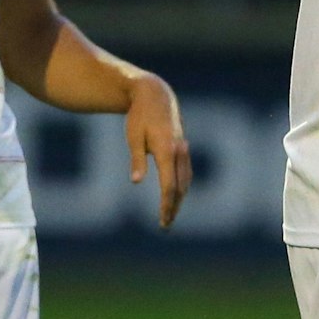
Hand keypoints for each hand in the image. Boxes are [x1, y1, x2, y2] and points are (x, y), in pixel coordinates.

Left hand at [125, 73, 192, 228]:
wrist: (155, 94)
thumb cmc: (139, 115)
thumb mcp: (133, 137)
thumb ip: (137, 160)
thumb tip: (136, 182)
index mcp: (166, 150)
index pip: (169, 185)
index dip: (166, 205)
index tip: (163, 220)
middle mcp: (179, 151)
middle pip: (181, 187)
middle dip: (174, 207)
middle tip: (166, 224)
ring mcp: (183, 149)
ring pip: (186, 180)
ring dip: (180, 198)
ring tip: (171, 213)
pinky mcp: (183, 147)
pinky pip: (186, 172)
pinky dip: (182, 186)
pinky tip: (176, 195)